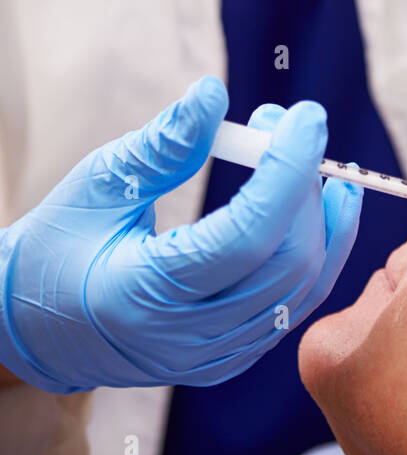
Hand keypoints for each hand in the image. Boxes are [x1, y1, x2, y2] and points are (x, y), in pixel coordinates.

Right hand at [0, 78, 361, 392]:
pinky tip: (318, 209)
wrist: (35, 325)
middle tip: (292, 126)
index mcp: (143, 295)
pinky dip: (314, 254)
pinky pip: (290, 308)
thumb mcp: (99, 184)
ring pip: (301, 290)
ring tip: (317, 161)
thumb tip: (214, 94)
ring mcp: (210, 358)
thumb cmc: (59, 246)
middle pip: (286, 263)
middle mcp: (184, 338)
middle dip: (304, 185)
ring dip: (323, 220)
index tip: (305, 115)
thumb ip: (163, 144)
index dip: (287, 171)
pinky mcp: (225, 360)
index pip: (247, 235)